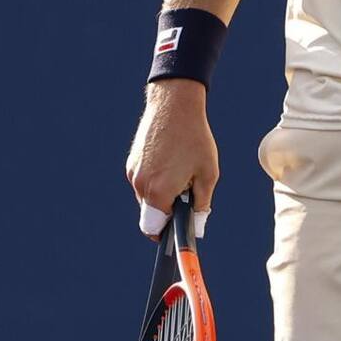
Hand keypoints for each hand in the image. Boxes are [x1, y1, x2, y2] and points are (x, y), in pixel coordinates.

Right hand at [126, 80, 219, 236]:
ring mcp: (133, 172)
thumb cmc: (195, 139)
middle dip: (168, 212)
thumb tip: (197, 224)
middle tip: (187, 196)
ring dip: (162, 195)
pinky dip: (156, 180)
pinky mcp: (132, 161)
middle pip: (151, 214)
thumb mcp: (208, 174)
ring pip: (147, 197)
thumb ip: (202, 204)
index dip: (168, 234)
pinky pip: (143, 181)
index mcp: (158, 192)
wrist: (174, 104)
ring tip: (181, 174)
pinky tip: (171, 163)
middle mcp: (140, 184)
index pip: (156, 228)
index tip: (177, 236)